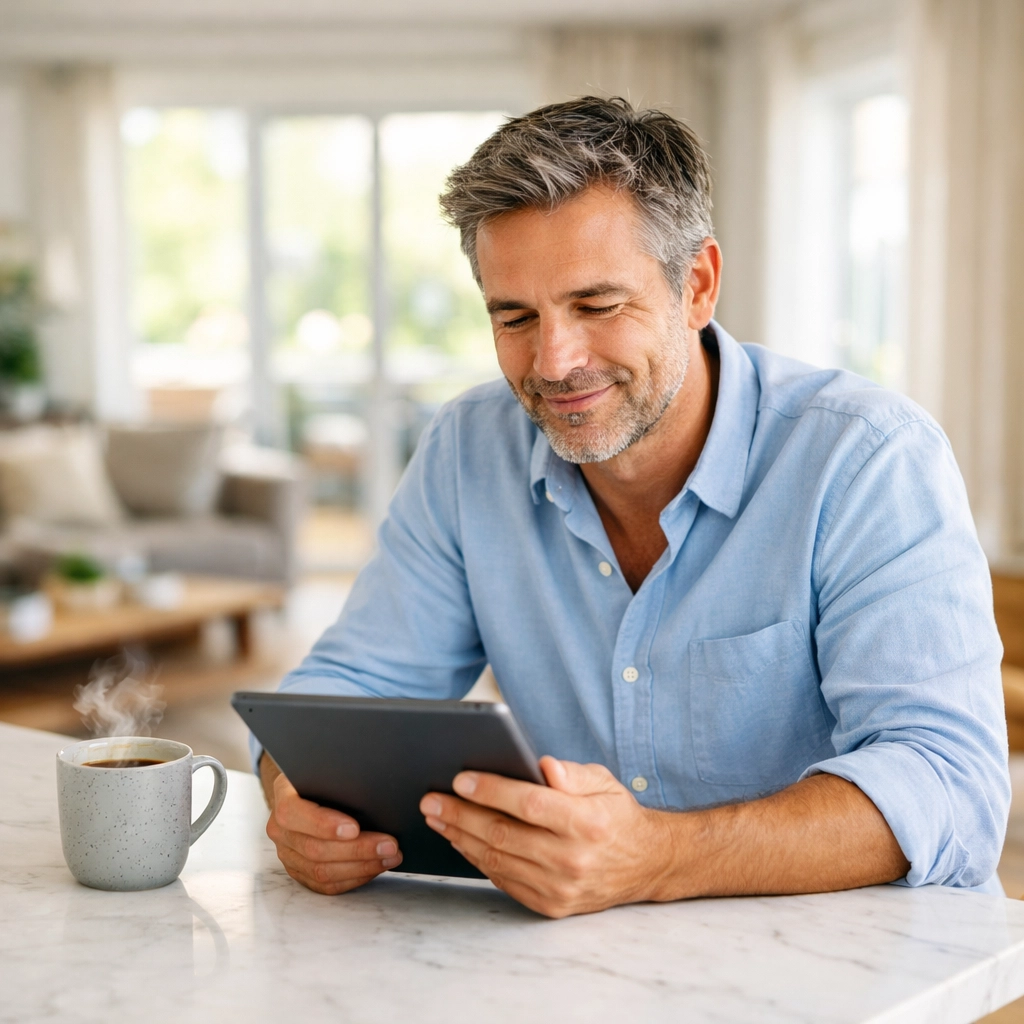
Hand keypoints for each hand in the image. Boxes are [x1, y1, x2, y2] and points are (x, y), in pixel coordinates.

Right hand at [265, 769, 402, 894]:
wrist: (306, 790)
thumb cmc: (323, 776)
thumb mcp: (327, 767)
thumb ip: (340, 776)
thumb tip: (374, 783)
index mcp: (283, 797)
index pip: (294, 813)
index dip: (324, 824)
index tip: (355, 827)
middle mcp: (280, 830)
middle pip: (315, 849)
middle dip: (357, 849)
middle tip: (390, 844)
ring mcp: (288, 854)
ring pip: (322, 872)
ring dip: (362, 866)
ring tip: (390, 856)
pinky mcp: (300, 872)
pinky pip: (326, 885)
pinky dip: (355, 878)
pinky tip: (376, 867)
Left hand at [419, 756, 671, 917]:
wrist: (643, 864)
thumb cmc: (615, 815)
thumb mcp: (603, 782)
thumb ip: (572, 773)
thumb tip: (543, 765)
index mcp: (587, 823)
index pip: (529, 804)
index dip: (491, 790)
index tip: (460, 779)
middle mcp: (572, 859)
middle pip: (503, 834)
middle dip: (460, 815)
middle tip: (431, 800)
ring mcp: (560, 888)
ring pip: (497, 860)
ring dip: (460, 838)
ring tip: (437, 818)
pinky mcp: (550, 906)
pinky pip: (503, 880)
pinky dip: (477, 859)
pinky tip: (461, 840)